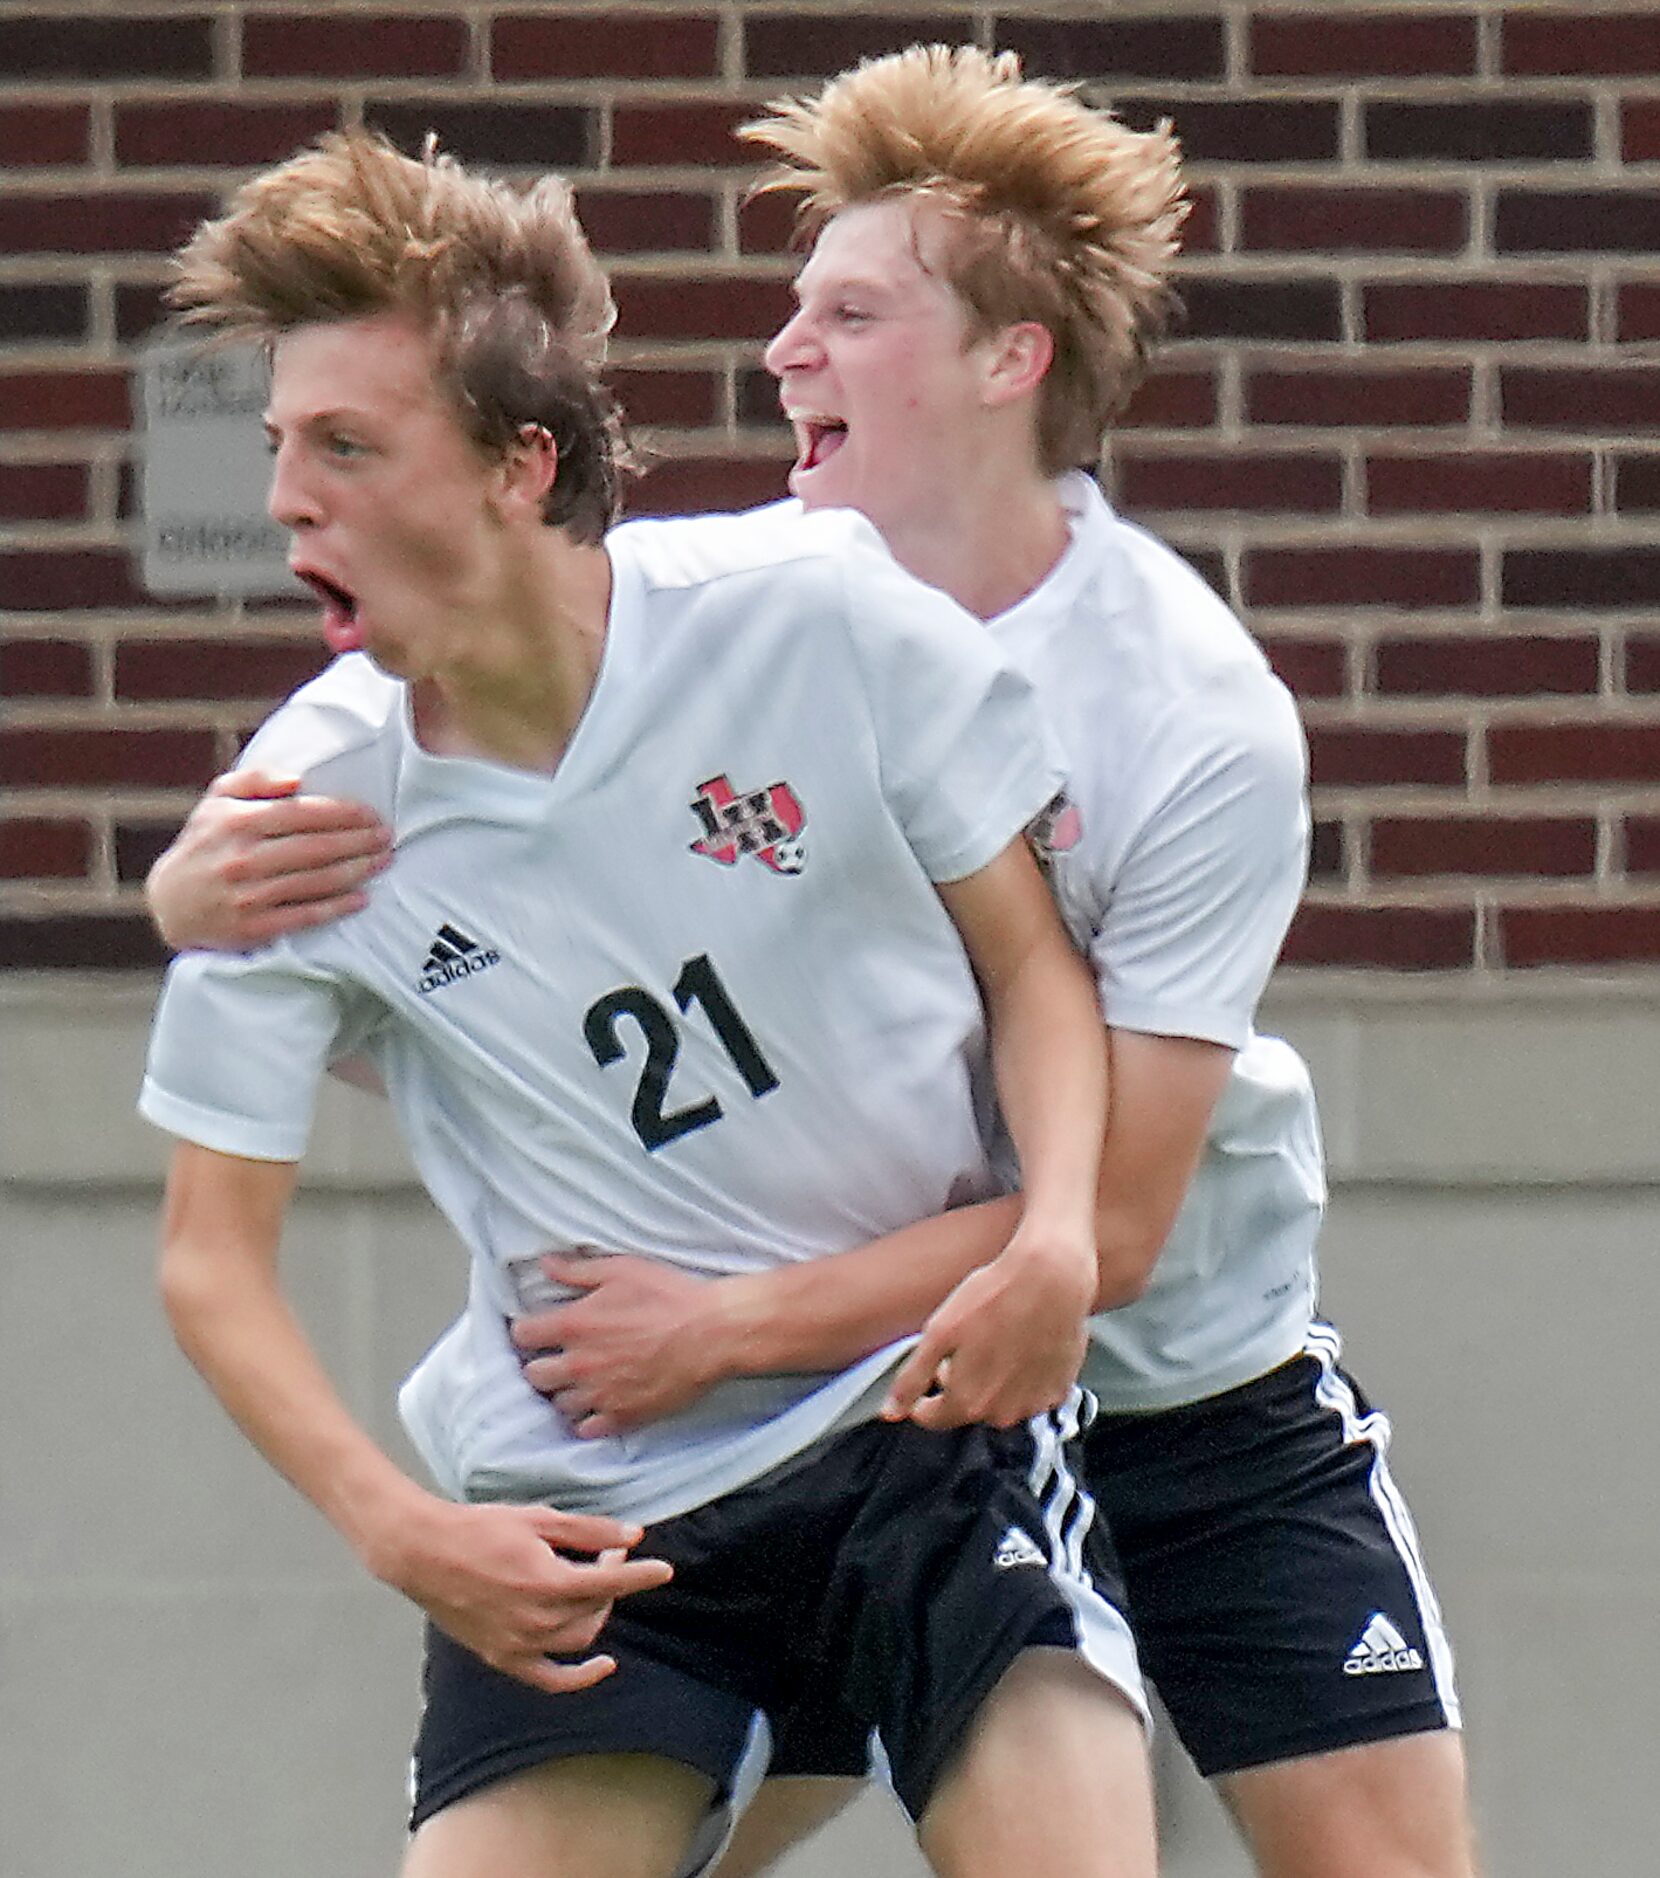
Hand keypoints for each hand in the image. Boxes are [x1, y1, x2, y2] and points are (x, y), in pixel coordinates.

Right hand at [146, 768, 391, 950]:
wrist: (169, 904)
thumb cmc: (204, 845)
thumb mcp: (216, 801)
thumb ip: (255, 780)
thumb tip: (296, 779)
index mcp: (237, 822)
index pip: (302, 814)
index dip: (342, 813)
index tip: (372, 813)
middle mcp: (243, 857)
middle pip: (315, 848)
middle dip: (358, 841)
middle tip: (388, 837)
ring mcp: (249, 894)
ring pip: (315, 881)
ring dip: (356, 871)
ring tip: (383, 861)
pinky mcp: (253, 927)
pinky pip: (304, 915)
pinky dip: (336, 907)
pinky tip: (361, 899)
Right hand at [367, 1494, 672, 1694]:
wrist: (425, 1552)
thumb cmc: (480, 1528)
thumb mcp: (539, 1518)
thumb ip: (589, 1530)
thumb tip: (633, 1537)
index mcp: (548, 1582)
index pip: (610, 1584)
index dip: (641, 1576)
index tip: (664, 1570)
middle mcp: (537, 1620)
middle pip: (595, 1610)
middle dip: (610, 1585)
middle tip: (607, 1559)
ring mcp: (519, 1645)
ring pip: (579, 1640)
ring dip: (595, 1615)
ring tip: (593, 1590)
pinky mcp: (502, 1658)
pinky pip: (550, 1678)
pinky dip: (579, 1676)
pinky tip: (602, 1665)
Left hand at [513, 1255, 725, 1438]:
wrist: (711, 1333)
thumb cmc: (669, 1296)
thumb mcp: (621, 1270)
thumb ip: (577, 1270)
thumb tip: (545, 1264)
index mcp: (574, 1325)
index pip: (523, 1335)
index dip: (526, 1330)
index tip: (536, 1329)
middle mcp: (580, 1364)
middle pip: (534, 1376)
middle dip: (540, 1364)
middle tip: (555, 1357)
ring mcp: (600, 1394)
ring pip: (559, 1404)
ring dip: (563, 1392)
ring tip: (578, 1382)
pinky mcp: (623, 1416)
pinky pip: (587, 1429)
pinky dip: (586, 1419)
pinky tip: (596, 1405)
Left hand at [881, 1224, 1094, 1430]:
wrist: (1052, 1277)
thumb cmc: (995, 1297)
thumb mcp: (939, 1332)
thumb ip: (912, 1378)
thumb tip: (890, 1412)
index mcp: (967, 1402)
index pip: (931, 1417)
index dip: (924, 1394)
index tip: (931, 1370)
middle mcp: (1002, 1413)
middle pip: (967, 1408)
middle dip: (961, 1383)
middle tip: (967, 1342)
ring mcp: (1034, 1404)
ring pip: (1000, 1401)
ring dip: (993, 1380)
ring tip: (997, 1339)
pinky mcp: (1059, 1389)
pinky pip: (1031, 1393)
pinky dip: (1024, 1376)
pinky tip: (1024, 1345)